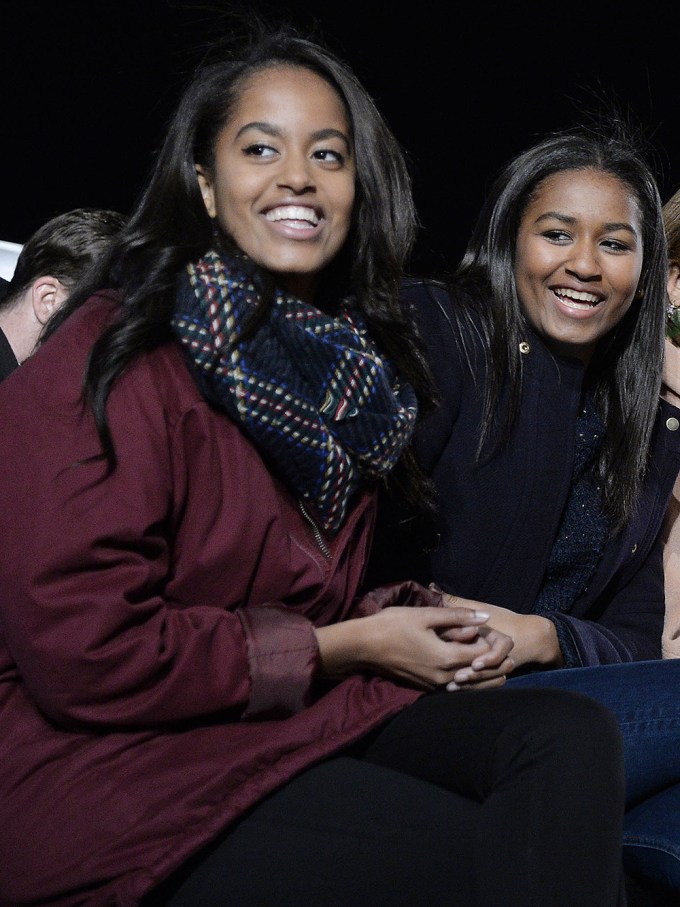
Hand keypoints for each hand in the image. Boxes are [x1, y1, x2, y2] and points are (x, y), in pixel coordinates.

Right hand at [315, 583, 513, 690]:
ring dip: (482, 678)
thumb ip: (457, 616)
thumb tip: (485, 617)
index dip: (495, 648)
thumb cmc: (392, 625)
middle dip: (494, 667)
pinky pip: (452, 686)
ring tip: (497, 671)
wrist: (363, 646)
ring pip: (466, 684)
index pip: (482, 657)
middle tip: (510, 661)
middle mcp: (442, 676)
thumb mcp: (426, 615)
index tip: (502, 640)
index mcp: (446, 658)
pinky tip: (469, 674)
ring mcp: (432, 684)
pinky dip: (465, 681)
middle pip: (478, 675)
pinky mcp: (424, 686)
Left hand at [440, 595, 562, 680]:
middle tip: (457, 678)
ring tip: (452, 687)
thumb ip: (459, 603)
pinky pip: (486, 685)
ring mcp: (499, 666)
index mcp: (499, 637)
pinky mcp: (496, 675)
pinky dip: (474, 688)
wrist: (532, 637)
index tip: (474, 664)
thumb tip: (434, 588)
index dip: (489, 658)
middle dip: (476, 676)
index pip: (501, 650)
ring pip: (489, 680)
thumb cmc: (504, 618)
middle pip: (492, 671)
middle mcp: (500, 654)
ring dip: (474, 685)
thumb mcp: (482, 607)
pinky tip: (455, 690)